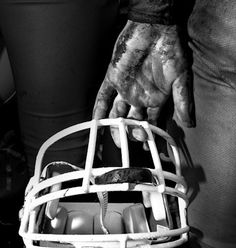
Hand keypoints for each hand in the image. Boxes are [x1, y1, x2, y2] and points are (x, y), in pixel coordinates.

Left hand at [93, 20, 192, 146]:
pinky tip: (96, 121)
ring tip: (117, 140)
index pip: (151, 123)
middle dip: (131, 134)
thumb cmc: (170, 51)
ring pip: (116, 113)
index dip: (150, 136)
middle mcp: (138, 97)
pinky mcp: (112, 78)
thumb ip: (182, 101)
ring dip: (115, 127)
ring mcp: (124, 89)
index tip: (149, 149)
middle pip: (132, 122)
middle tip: (132, 143)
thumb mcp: (180, 79)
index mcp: (155, 99)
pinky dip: (98, 109)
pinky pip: (102, 96)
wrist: (155, 28)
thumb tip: (189, 124)